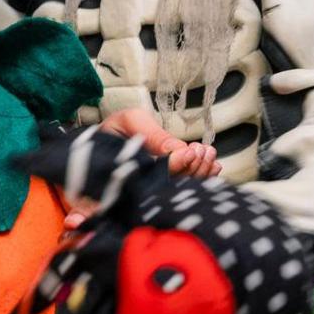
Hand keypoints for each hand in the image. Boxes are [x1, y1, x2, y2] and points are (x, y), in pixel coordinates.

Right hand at [99, 108, 222, 179]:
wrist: (100, 143)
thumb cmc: (114, 130)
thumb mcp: (130, 121)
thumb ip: (152, 134)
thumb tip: (179, 149)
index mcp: (125, 173)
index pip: (154, 177)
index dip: (175, 165)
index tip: (189, 151)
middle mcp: (138, 187)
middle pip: (171, 187)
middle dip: (193, 168)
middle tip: (203, 150)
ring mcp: (150, 191)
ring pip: (180, 191)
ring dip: (200, 172)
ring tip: (208, 152)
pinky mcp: (161, 189)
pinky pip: (183, 188)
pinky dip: (202, 177)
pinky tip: (213, 166)